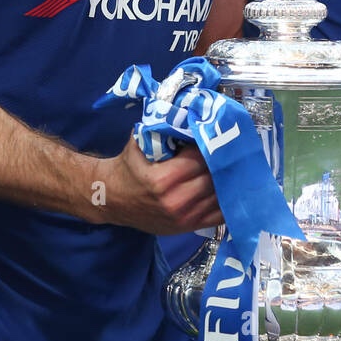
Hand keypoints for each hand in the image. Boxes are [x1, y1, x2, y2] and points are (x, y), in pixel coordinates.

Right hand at [94, 135, 221, 235]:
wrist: (112, 200)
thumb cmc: (128, 168)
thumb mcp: (138, 143)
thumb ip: (161, 129)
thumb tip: (187, 112)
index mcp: (162, 179)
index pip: (200, 158)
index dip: (208, 145)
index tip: (211, 136)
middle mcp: (176, 201)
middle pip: (213, 177)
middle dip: (219, 161)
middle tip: (223, 149)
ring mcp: (184, 218)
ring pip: (219, 195)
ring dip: (226, 180)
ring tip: (228, 165)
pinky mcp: (189, 227)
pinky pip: (219, 215)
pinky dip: (226, 201)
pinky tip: (227, 187)